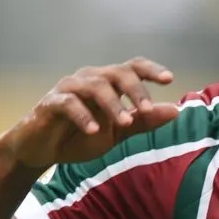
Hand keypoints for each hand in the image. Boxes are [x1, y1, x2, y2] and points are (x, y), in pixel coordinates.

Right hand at [0, 58, 180, 169]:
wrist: (43, 151)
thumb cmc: (82, 136)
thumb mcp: (118, 132)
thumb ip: (144, 121)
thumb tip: (176, 111)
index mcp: (109, 82)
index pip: (133, 67)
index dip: (151, 70)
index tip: (169, 79)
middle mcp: (91, 78)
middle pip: (118, 73)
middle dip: (136, 91)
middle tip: (148, 111)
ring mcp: (69, 88)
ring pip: (96, 86)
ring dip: (113, 104)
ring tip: (125, 123)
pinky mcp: (50, 103)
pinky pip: (69, 103)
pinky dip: (83, 116)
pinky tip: (93, 130)